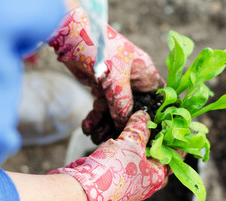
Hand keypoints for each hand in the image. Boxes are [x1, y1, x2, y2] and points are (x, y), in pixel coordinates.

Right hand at [47, 111, 167, 200]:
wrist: (84, 190)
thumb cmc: (113, 168)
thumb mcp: (130, 141)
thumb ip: (139, 127)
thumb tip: (144, 115)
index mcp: (157, 176)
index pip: (174, 156)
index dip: (174, 140)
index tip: (174, 127)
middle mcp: (147, 185)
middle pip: (157, 159)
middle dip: (155, 143)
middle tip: (155, 128)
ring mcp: (133, 186)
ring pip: (142, 162)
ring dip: (140, 148)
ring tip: (137, 133)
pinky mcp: (119, 185)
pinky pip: (128, 166)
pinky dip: (128, 154)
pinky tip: (121, 144)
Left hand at [49, 8, 164, 143]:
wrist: (69, 36)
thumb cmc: (99, 47)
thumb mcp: (115, 76)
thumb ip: (122, 101)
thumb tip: (124, 123)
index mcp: (145, 74)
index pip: (157, 98)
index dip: (154, 115)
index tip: (147, 132)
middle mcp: (134, 81)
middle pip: (135, 109)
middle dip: (124, 125)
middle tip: (116, 140)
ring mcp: (117, 86)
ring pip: (116, 112)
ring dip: (106, 125)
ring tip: (96, 137)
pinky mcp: (102, 89)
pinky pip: (102, 108)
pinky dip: (95, 119)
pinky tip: (87, 128)